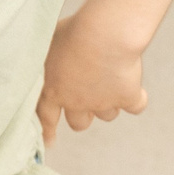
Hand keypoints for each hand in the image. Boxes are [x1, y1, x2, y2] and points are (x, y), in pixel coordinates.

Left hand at [37, 11, 149, 144]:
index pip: (45, 117)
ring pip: (108, 115)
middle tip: (88, 94)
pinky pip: (136, 106)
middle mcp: (77, 102)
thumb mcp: (47, 42)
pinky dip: (137, 98)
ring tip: (109, 75)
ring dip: (108, 102)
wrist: (103, 34)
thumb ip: (44, 59)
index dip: (47, 131)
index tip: (50, 142)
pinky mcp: (127, 98)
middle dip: (83, 113)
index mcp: (52, 90)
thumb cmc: (71, 31)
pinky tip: (133, 83)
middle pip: (79, 123)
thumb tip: (36, 57)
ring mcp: (103, 103)